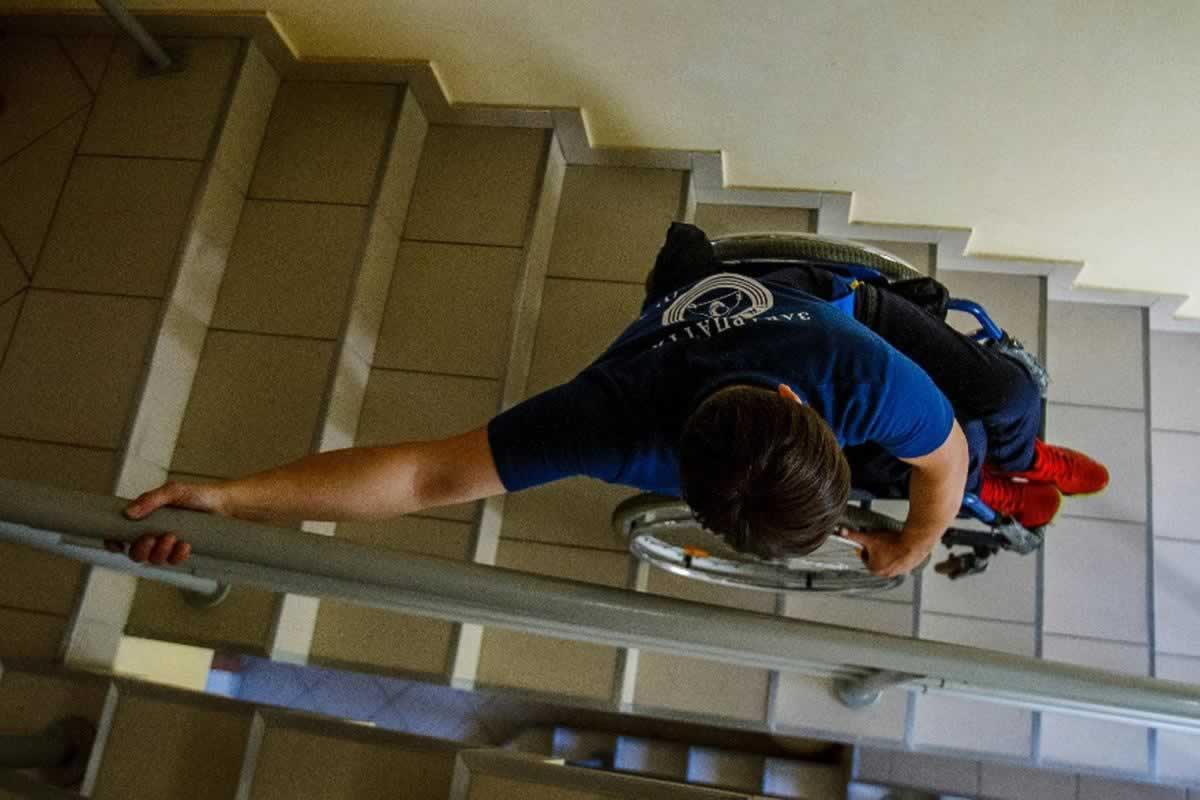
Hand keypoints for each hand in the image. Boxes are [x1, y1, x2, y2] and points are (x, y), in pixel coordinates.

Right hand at [105, 481, 228, 565]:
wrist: (223, 505)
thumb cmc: (197, 495)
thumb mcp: (173, 491)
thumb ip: (151, 499)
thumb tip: (129, 513)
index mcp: (143, 519)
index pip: (119, 536)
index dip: (113, 543)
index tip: (117, 544)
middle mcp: (152, 533)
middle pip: (135, 554)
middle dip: (141, 549)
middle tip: (152, 538)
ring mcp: (167, 544)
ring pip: (154, 560)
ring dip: (161, 552)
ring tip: (173, 537)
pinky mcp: (181, 551)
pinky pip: (173, 561)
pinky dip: (178, 555)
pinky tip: (185, 545)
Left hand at [839, 527, 931, 577]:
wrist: (913, 544)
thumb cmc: (893, 543)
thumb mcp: (869, 537)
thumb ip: (854, 536)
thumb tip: (841, 533)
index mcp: (874, 569)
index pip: (865, 557)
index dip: (867, 547)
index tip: (871, 541)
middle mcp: (886, 573)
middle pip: (876, 559)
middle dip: (877, 551)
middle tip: (881, 542)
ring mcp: (898, 572)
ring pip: (888, 560)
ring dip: (888, 553)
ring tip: (891, 544)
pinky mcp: (908, 568)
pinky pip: (900, 561)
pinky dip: (899, 555)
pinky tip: (900, 547)